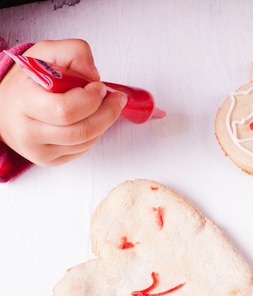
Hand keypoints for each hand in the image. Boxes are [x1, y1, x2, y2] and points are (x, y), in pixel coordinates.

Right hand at [0, 39, 126, 165]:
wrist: (5, 105)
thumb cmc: (29, 80)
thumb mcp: (47, 52)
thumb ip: (74, 53)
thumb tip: (93, 75)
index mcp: (23, 102)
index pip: (66, 110)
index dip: (91, 100)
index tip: (99, 87)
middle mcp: (27, 131)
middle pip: (82, 131)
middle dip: (107, 113)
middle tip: (116, 99)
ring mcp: (37, 150)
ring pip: (85, 142)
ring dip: (103, 123)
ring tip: (102, 106)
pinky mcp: (47, 160)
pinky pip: (81, 151)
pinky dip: (93, 134)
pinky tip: (88, 119)